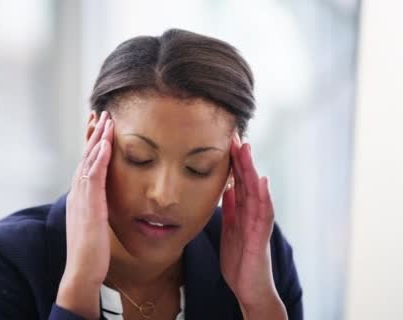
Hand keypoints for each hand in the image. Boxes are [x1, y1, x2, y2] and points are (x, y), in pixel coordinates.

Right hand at [56, 111, 113, 318]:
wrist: (82, 270)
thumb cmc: (90, 252)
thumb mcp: (93, 224)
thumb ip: (96, 209)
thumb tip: (102, 203)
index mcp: (79, 196)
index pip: (85, 163)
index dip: (91, 143)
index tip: (97, 126)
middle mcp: (77, 193)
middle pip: (84, 156)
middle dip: (92, 134)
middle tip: (99, 113)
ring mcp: (81, 198)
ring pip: (88, 161)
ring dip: (97, 139)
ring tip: (105, 119)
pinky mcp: (89, 205)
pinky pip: (93, 176)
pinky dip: (98, 158)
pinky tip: (105, 144)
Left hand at [219, 133, 286, 318]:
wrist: (249, 288)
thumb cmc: (240, 260)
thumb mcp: (230, 229)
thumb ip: (231, 209)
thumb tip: (226, 188)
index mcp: (243, 211)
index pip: (238, 181)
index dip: (232, 161)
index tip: (224, 140)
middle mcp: (253, 213)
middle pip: (247, 180)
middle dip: (241, 158)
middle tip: (233, 134)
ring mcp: (258, 224)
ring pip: (256, 191)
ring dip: (251, 170)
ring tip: (246, 149)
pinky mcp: (260, 237)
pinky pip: (263, 214)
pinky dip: (264, 197)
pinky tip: (262, 182)